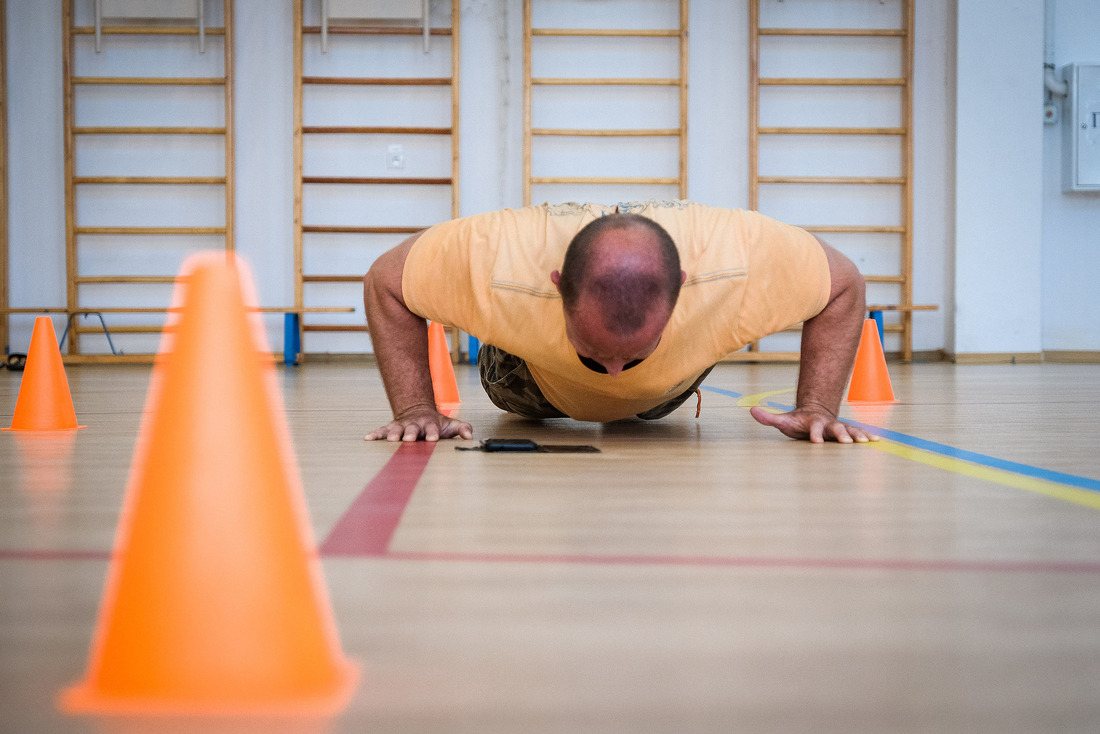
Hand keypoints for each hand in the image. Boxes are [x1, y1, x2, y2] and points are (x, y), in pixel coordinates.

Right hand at [365, 404, 473, 441]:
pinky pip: (382, 431)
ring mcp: (402, 426)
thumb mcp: (451, 425)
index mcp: (430, 424)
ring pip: (397, 429)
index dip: (432, 433)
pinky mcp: (391, 428)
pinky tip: (368, 438)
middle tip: (408, 439)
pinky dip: (375, 434)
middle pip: (413, 429)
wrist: (418, 411)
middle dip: (411, 433)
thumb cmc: (436, 423)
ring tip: (390, 440)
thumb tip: (470, 436)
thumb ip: (462, 429)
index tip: (433, 439)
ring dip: (393, 434)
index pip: (432, 428)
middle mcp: (415, 424)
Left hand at [749, 405, 876, 443]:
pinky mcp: (847, 431)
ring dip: (857, 435)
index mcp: (813, 422)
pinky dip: (867, 435)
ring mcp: (839, 426)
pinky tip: (877, 440)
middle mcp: (828, 424)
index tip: (815, 441)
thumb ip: (769, 418)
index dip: (814, 434)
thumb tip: (751, 410)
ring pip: (849, 430)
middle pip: (835, 429)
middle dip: (840, 435)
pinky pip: (858, 433)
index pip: (813, 428)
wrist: (814, 411)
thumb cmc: (797, 421)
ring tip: (866, 442)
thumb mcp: (783, 420)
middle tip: (846, 442)